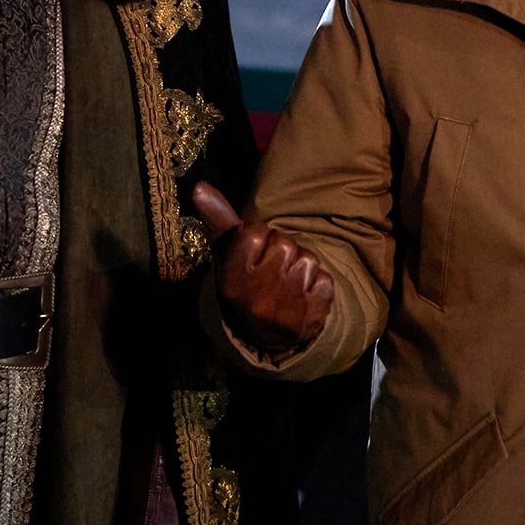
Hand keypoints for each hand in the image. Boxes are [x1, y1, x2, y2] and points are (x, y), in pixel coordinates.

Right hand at [191, 181, 334, 352]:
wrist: (269, 338)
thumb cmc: (246, 284)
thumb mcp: (227, 256)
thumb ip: (218, 220)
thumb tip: (200, 187)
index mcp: (233, 278)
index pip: (253, 233)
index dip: (257, 238)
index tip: (254, 254)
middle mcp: (259, 293)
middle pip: (284, 243)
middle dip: (281, 252)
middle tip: (271, 272)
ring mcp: (288, 305)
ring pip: (306, 258)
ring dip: (301, 267)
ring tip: (287, 285)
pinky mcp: (315, 310)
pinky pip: (324, 277)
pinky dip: (317, 284)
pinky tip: (303, 297)